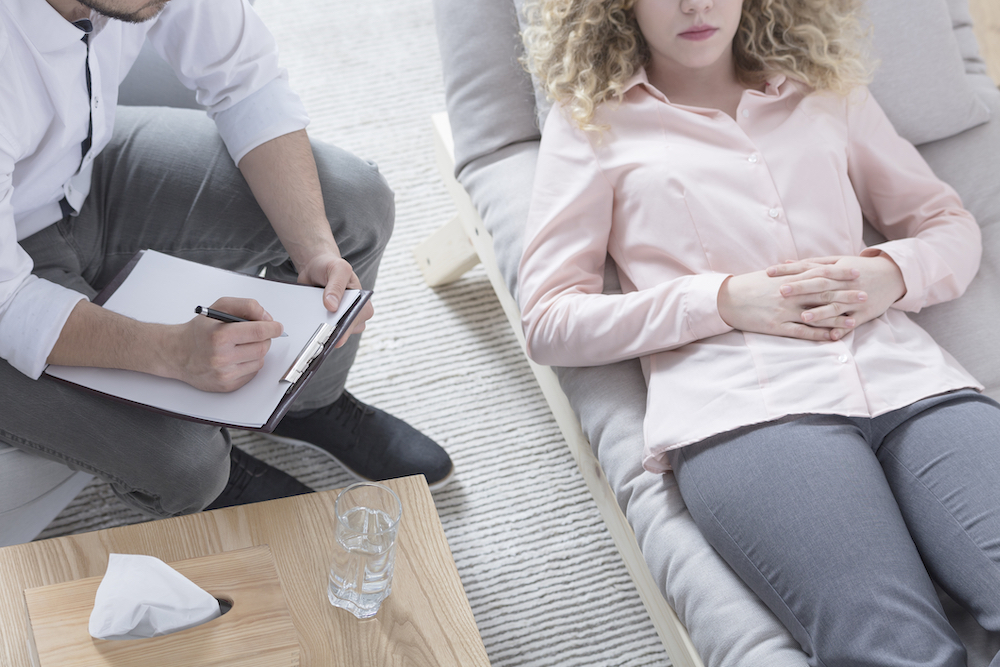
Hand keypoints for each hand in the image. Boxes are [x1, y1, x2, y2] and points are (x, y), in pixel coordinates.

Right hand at [164, 297, 284, 391]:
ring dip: (256, 351)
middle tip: (256, 334)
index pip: (259, 331)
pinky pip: (252, 373)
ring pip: (259, 361)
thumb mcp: (220, 307)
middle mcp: (221, 357)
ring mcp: (225, 374)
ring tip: (240, 345)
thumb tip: (267, 318)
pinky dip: (249, 364)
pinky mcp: (227, 386)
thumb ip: (246, 306)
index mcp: (220, 336)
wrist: (177, 353)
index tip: (277, 327)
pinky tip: (236, 358)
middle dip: (264, 338)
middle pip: (262, 347)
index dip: (273, 328)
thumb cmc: (199, 331)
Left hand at [296, 251, 374, 347]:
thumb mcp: (337, 269)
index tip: (334, 330)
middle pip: (347, 331)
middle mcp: (354, 313)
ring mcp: (340, 319)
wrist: (315, 267)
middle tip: (319, 334)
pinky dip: (315, 330)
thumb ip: (336, 286)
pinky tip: (307, 326)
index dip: (346, 326)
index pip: (358, 319)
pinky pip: (322, 332)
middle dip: (334, 332)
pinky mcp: (327, 322)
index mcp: (362, 302)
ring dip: (324, 332)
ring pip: (335, 334)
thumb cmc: (330, 266)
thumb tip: (332, 306)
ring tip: (312, 328)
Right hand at [718, 267, 859, 340]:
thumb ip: (789, 274)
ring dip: (837, 318)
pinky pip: (802, 332)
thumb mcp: (770, 276)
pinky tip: (832, 337)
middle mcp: (789, 294)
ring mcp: (784, 311)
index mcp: (788, 279)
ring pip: (816, 315)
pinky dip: (819, 335)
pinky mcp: (777, 326)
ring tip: (855, 320)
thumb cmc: (748, 286)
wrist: (726, 299)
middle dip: (846, 295)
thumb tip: (805, 270)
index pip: (819, 275)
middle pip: (823, 294)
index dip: (839, 274)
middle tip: (865, 295)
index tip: (855, 272)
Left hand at [768, 254, 905, 333]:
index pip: (809, 269)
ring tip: (803, 317)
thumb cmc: (859, 268)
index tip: (769, 272)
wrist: (893, 276)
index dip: (789, 270)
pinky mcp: (865, 314)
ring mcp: (855, 300)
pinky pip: (853, 323)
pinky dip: (842, 329)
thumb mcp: (837, 262)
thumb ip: (812, 263)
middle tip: (781, 291)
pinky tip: (831, 336)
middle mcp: (845, 284)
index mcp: (836, 270)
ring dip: (820, 313)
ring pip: (836, 306)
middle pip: (820, 286)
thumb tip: (786, 262)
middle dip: (801, 288)